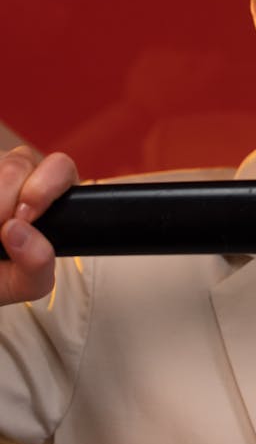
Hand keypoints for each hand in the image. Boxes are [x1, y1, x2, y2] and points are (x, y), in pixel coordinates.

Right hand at [0, 147, 77, 304]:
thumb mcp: (25, 284)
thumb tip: (19, 231)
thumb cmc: (4, 276)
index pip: (61, 169)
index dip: (44, 187)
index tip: (25, 216)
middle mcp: (27, 178)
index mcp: (54, 199)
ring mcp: (0, 173)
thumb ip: (37, 265)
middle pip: (23, 160)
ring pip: (2, 163)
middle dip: (9, 192)